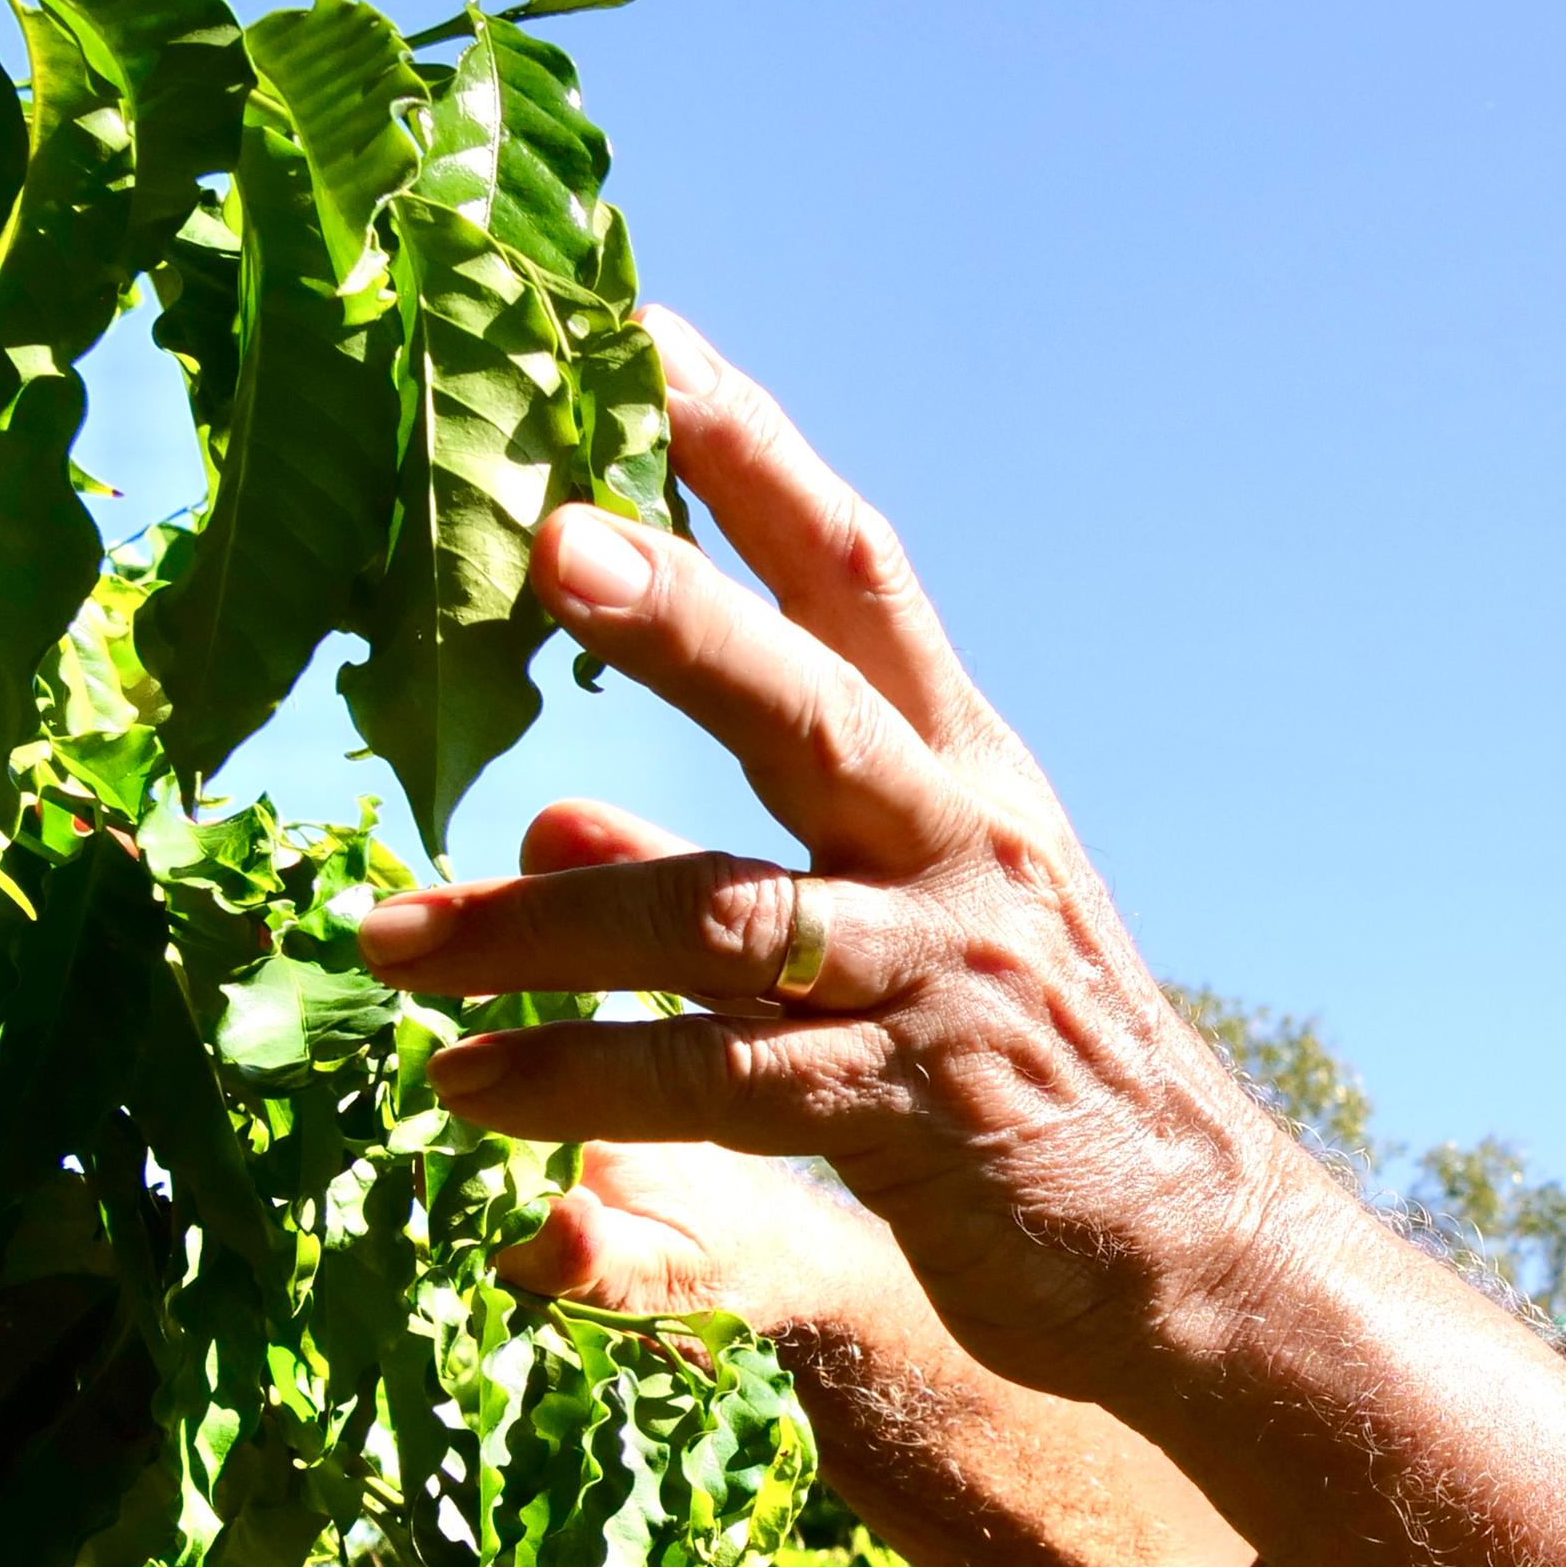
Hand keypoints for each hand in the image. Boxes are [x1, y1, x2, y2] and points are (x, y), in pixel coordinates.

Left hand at [351, 310, 1334, 1401]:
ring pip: (726, 915)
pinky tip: (466, 1096)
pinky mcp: (920, 1109)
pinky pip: (724, 1083)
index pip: (850, 569)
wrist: (1183, 1243)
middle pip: (811, 697)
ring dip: (535, 929)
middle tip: (542, 537)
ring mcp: (946, 971)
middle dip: (679, 612)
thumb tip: (545, 809)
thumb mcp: (891, 925)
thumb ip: (724, 858)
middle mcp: (960, 840)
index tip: (631, 323)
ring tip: (382, 939)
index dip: (746, 448)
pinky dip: (583, 1082)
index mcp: (956, 763)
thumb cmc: (1016, 1065)